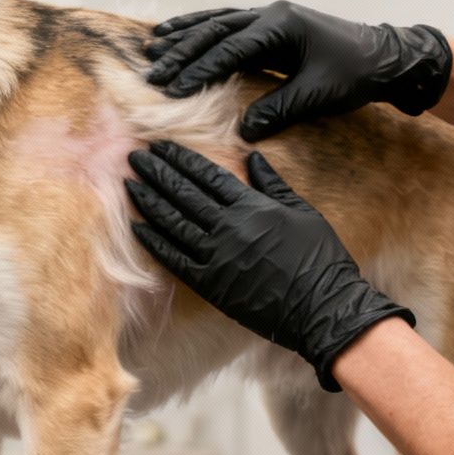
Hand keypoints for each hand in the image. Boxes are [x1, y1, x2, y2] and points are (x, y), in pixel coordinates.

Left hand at [125, 140, 411, 390]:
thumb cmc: (320, 259)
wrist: (323, 308)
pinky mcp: (211, 285)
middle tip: (133, 158)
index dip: (181, 159)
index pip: (208, 175)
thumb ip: (272, 184)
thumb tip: (251, 156)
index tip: (161, 146)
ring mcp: (218, 257)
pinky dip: (154, 242)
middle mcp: (231, 228)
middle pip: (184, 194)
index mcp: (254, 206)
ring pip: (173, 223)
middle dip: (157, 173)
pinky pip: (175, 259)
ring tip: (129, 184)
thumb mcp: (302, 212)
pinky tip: (136, 227)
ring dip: (149, 202)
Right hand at [143, 1, 452, 141]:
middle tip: (153, 72)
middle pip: (216, 30)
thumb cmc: (355, 74)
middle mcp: (271, 15)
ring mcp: (270, 17)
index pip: (231, 47)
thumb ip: (279, 109)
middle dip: (182, 52)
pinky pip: (228, 26)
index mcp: (282, 25)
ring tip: (153, 46)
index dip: (201, 68)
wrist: (385, 57)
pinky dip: (202, 32)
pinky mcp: (271, 27)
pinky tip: (182, 36)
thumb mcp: (318, 95)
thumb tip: (244, 131)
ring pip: (218, 23)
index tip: (174, 88)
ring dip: (185, 36)